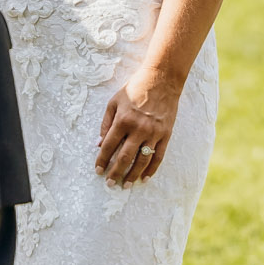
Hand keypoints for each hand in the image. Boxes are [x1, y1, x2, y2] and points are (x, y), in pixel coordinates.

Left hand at [97, 68, 177, 185]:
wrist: (162, 79)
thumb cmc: (135, 89)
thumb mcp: (114, 102)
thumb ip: (106, 123)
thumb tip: (99, 144)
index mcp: (123, 120)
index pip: (109, 146)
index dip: (102, 160)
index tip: (98, 171)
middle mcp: (138, 128)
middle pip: (125, 157)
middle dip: (116, 173)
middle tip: (110, 184)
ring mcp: (153, 132)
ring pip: (142, 160)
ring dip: (133, 175)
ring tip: (126, 185)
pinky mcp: (166, 134)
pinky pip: (158, 156)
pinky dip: (152, 169)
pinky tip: (145, 178)